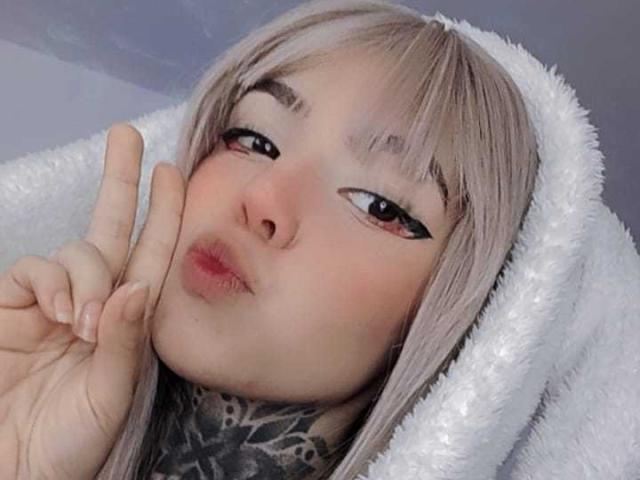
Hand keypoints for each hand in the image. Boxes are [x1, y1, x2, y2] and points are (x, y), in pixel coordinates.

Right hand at [0, 123, 184, 478]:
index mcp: (132, 322)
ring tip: (83, 323)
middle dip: (121, 183)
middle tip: (127, 135)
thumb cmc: (72, 440)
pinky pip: (36, 270)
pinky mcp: (15, 306)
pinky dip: (53, 283)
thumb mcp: (111, 393)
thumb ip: (126, 340)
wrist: (15, 466)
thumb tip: (137, 285)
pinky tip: (60, 314)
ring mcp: (56, 302)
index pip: (153, 257)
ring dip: (87, 276)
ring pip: (78, 253)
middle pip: (113, 231)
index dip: (163, 214)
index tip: (171, 172)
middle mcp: (99, 303)